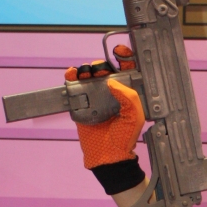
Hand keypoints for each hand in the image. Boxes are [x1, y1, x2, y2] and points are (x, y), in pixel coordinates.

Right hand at [68, 47, 144, 169]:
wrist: (108, 156)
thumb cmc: (124, 137)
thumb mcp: (134, 116)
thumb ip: (128, 97)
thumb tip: (111, 81)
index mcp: (127, 93)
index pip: (126, 69)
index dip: (124, 57)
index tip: (120, 51)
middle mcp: (111, 92)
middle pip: (104, 69)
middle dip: (102, 64)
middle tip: (101, 69)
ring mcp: (95, 97)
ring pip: (89, 75)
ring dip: (86, 69)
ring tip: (86, 74)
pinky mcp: (80, 103)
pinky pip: (74, 86)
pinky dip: (71, 77)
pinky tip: (71, 74)